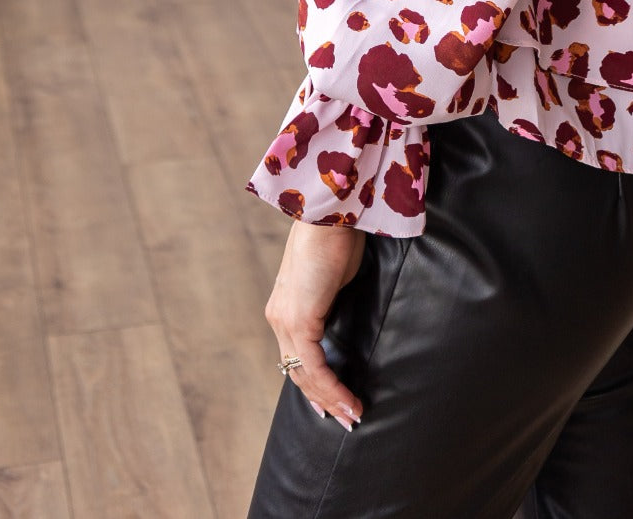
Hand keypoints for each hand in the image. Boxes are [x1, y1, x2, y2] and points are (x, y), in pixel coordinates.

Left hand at [265, 218, 367, 430]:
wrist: (329, 214)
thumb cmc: (336, 237)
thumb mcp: (332, 279)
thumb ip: (330, 302)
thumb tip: (338, 315)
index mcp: (284, 308)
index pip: (295, 357)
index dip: (313, 384)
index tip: (332, 403)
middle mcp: (279, 318)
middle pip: (296, 372)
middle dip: (323, 399)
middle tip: (346, 418)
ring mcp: (286, 320)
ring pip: (304, 374)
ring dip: (331, 399)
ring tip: (353, 416)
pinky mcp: (299, 320)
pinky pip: (315, 367)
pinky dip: (333, 387)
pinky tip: (350, 400)